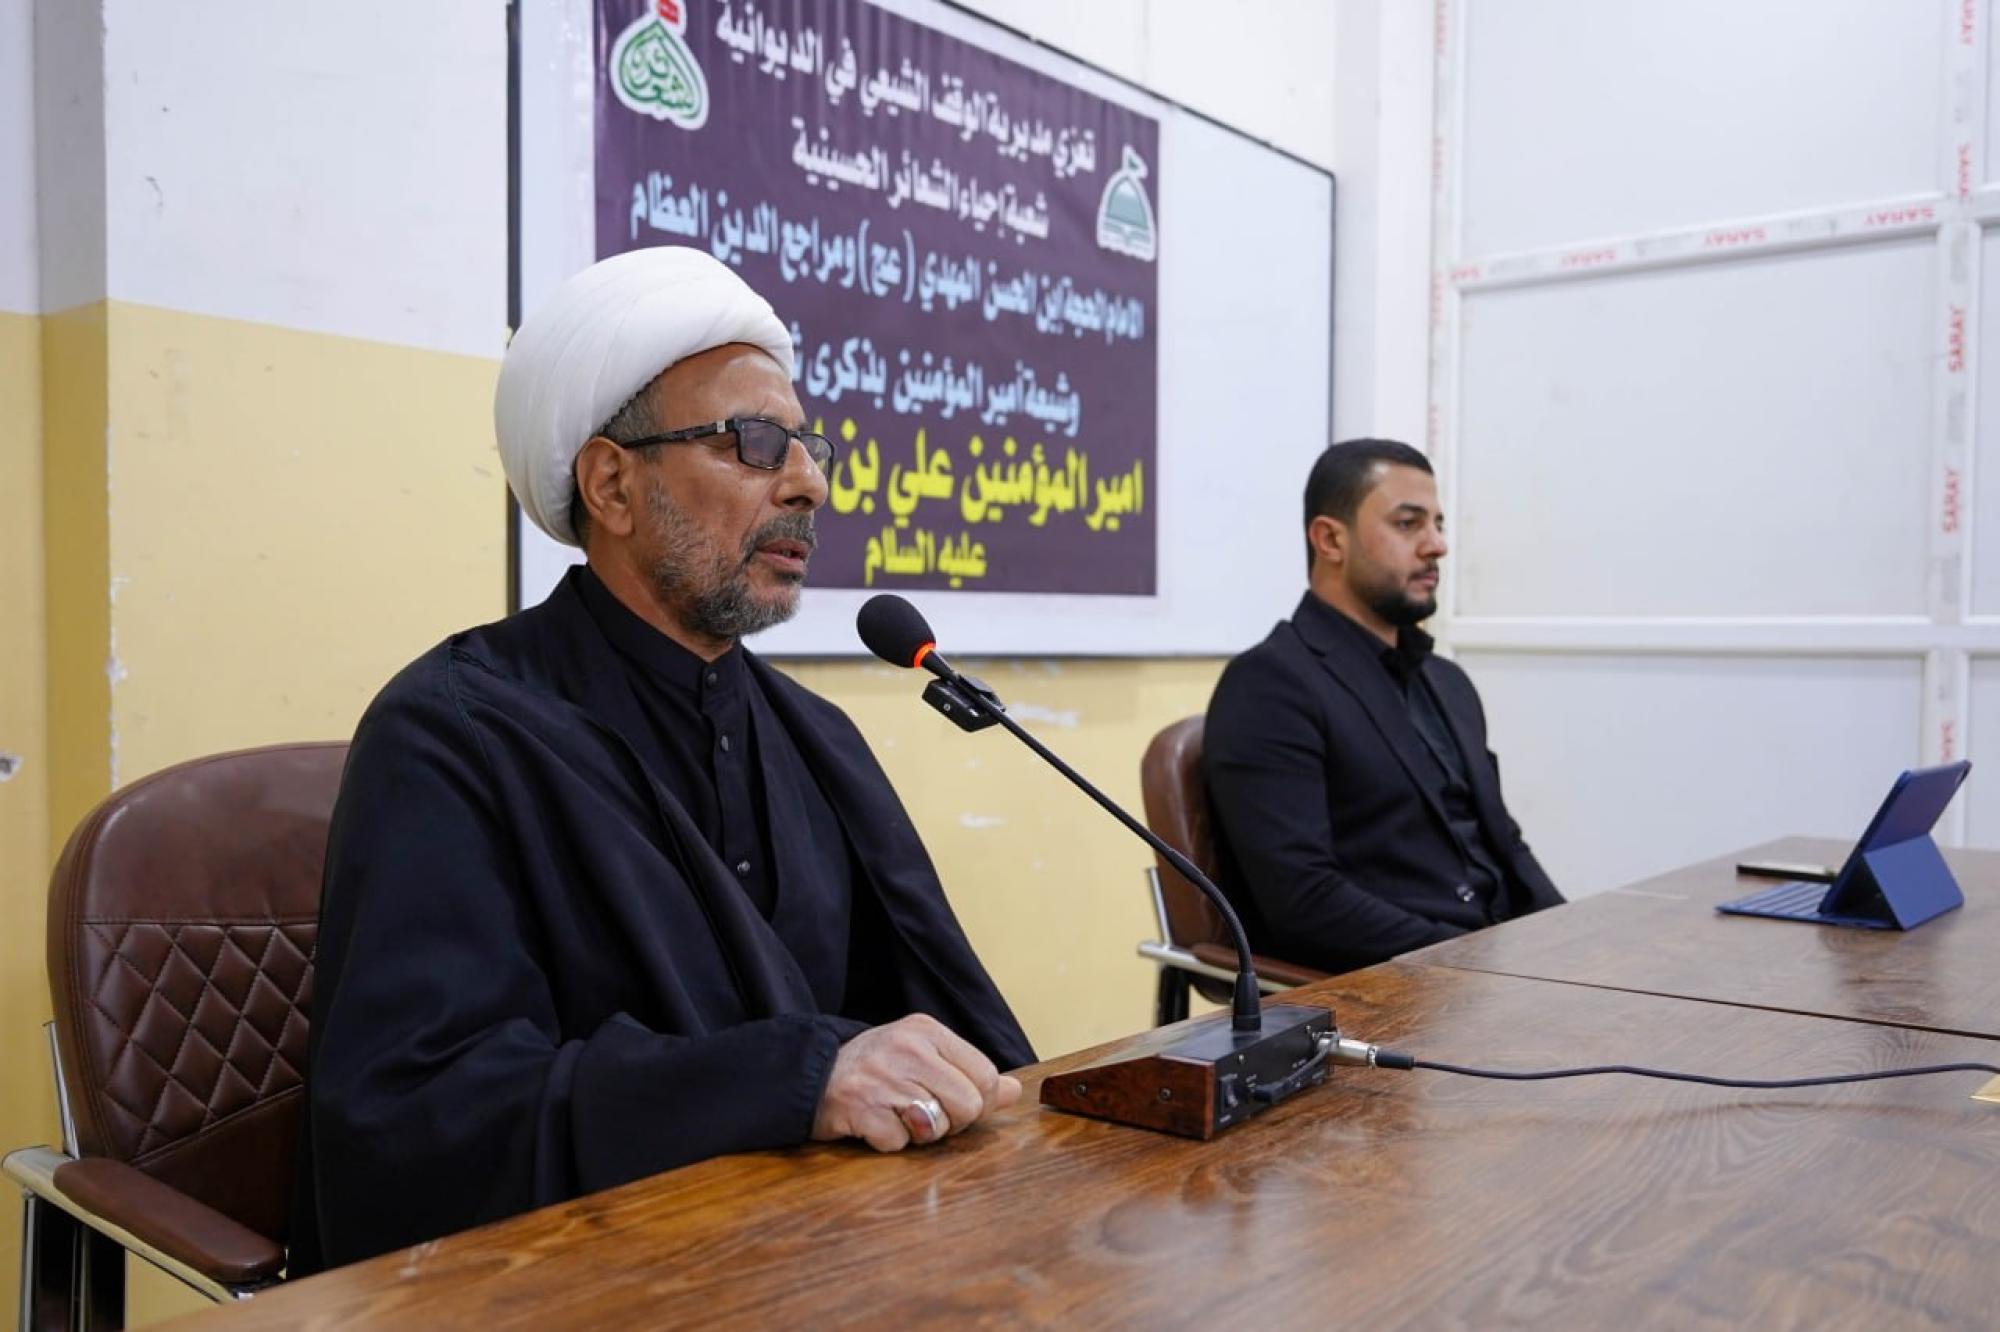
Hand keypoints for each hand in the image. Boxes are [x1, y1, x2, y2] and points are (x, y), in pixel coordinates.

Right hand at [810, 1013, 1023, 1150]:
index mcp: (928, 1031)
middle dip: (951, 1122)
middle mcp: (908, 1048)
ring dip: (919, 1133)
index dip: (975, 1102)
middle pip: (968, 1104)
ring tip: (897, 1115)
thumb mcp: (924, 1057)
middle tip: (923, 1113)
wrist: (812, 1073)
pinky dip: (888, 1142)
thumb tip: (1015, 1090)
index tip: (951, 1102)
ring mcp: (883, 1077)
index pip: (985, 1075)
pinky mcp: (861, 1107)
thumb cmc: (877, 1068)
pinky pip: (899, 1142)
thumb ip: (970, 1073)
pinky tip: (873, 1123)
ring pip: (937, 1126)